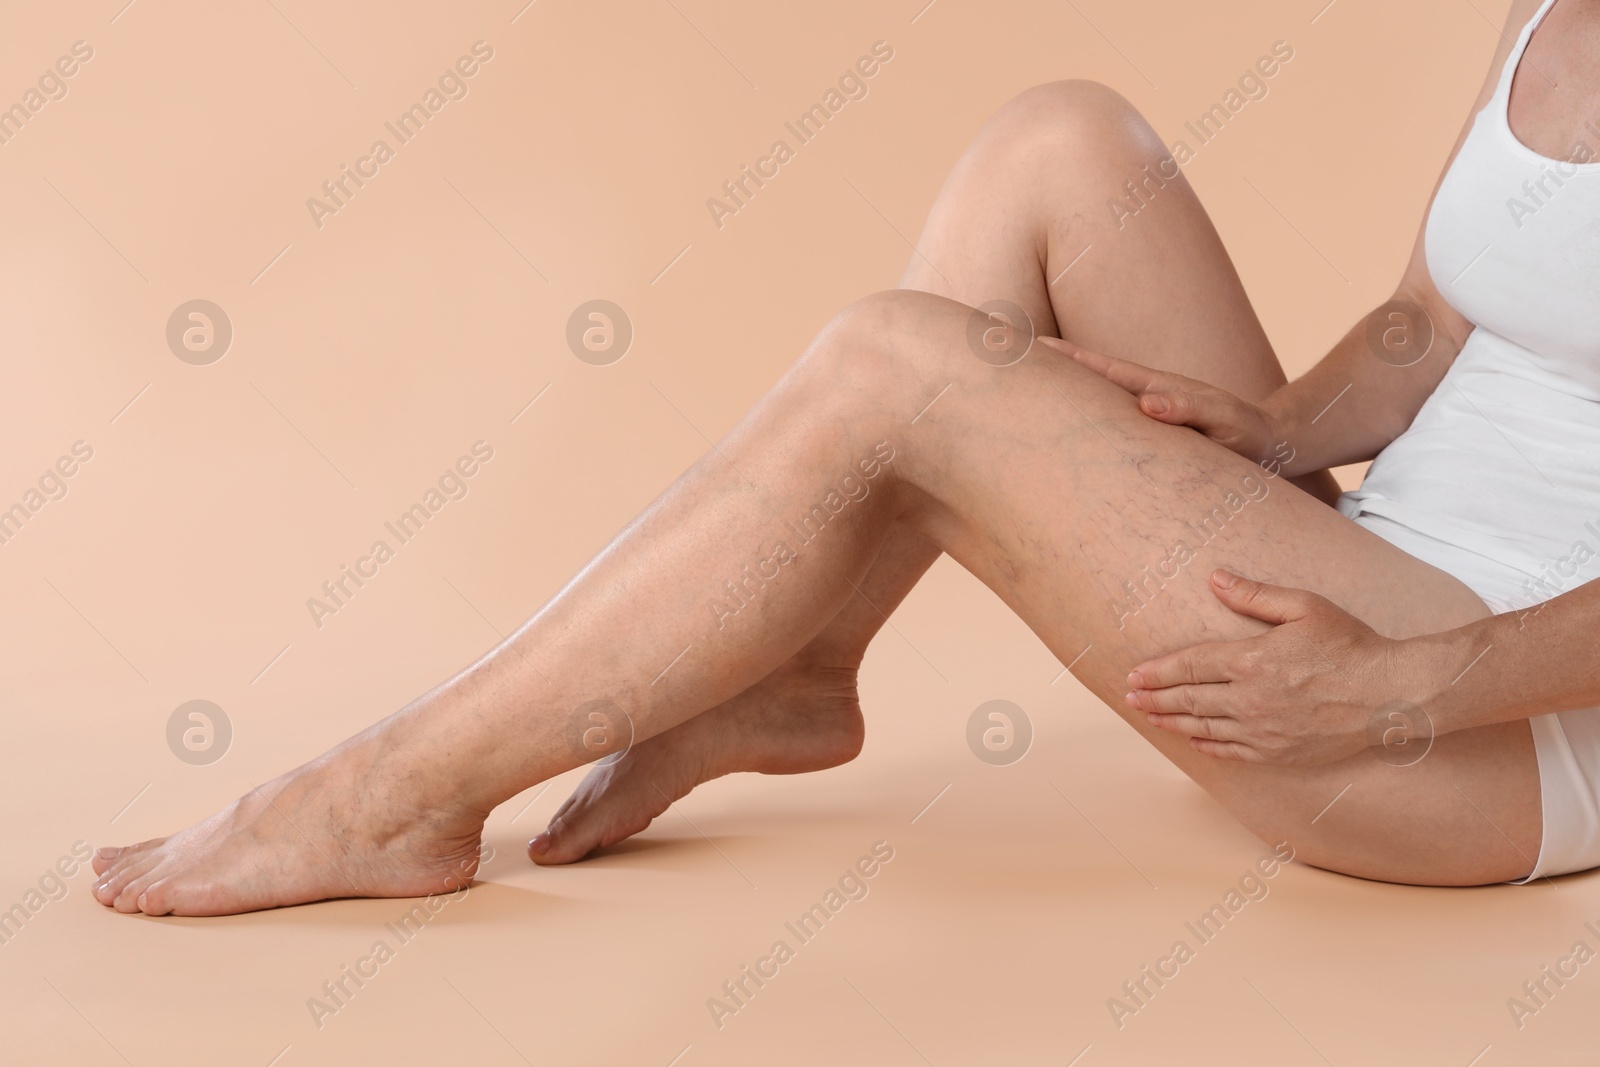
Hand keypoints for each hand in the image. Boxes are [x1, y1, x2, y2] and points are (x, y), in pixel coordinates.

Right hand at [1039, 337, 1284, 466]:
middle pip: (1085, 376)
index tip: (1028, 347)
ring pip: (1091, 397)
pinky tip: (1060, 422)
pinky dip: (1079, 415)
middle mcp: (1143, 393)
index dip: (1064, 359)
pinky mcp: (1148, 427)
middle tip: (1003, 355)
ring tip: (1017, 387)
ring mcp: (1144, 409)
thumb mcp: (1224, 421)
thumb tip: (1147, 403)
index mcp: (1153, 387)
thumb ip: (1189, 409)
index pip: (1099, 369)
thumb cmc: (1249, 433)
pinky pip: (1105, 419)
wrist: (1271, 441)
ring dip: (1057, 390)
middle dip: (1045, 367)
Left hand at [1125, 570, 1422, 764]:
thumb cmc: (1351, 645)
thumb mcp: (1304, 607)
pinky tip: (1195, 740)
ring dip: (1173, 722)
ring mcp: (1263, 730)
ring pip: (1205, 727)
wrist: (1392, 695)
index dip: (1158, 671)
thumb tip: (1215, 578)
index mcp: (1252, 660)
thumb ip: (1254, 595)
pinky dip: (1208, 745)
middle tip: (1130, 697)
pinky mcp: (1280, 752)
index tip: (1135, 674)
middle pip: (1189, 699)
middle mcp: (1250, 699)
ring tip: (1150, 717)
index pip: (1190, 666)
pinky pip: (1232, 751)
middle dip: (1155, 698)